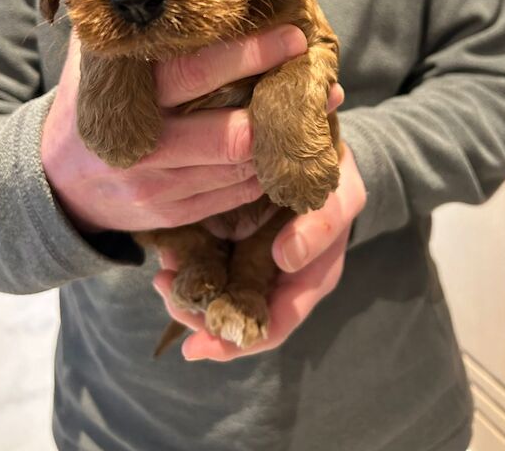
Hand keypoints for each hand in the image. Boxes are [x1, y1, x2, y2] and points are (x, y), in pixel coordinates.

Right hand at [41, 25, 308, 233]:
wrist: (57, 185)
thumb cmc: (86, 109)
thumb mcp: (91, 65)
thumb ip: (125, 31)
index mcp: (126, 100)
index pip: (196, 73)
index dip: (251, 54)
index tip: (294, 36)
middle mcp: (144, 150)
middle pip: (231, 135)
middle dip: (283, 110)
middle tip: (326, 86)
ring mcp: (159, 190)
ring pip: (239, 171)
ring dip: (282, 144)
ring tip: (314, 116)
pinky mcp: (173, 217)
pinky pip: (233, 198)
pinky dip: (263, 174)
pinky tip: (279, 150)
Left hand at [152, 144, 366, 360]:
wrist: (315, 155)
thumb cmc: (334, 184)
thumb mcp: (342, 200)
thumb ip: (321, 227)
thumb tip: (286, 257)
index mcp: (304, 283)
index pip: (270, 327)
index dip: (235, 344)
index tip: (197, 348)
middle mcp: (274, 280)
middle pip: (233, 315)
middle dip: (196, 313)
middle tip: (166, 288)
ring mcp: (250, 260)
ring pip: (214, 290)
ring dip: (185, 288)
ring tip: (162, 273)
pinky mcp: (230, 238)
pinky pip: (203, 257)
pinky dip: (185, 258)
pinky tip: (168, 247)